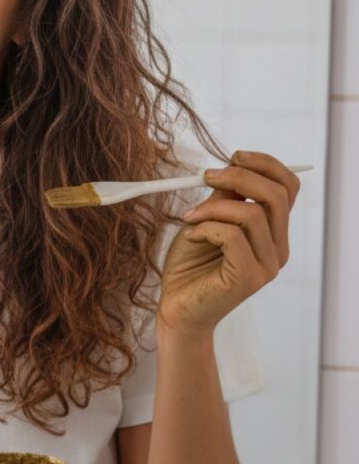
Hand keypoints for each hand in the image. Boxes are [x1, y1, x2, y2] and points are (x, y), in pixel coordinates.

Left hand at [159, 150, 301, 337]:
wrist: (177, 308)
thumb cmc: (189, 265)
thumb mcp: (207, 221)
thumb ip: (224, 199)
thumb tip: (231, 166)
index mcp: (272, 233)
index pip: (287, 188)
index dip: (265, 164)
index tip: (233, 155)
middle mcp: (277, 249)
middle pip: (276, 196)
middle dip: (239, 176)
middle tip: (206, 177)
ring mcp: (267, 265)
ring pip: (252, 214)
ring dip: (212, 207)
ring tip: (188, 217)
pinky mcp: (249, 277)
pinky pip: (232, 236)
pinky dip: (205, 228)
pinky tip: (191, 237)